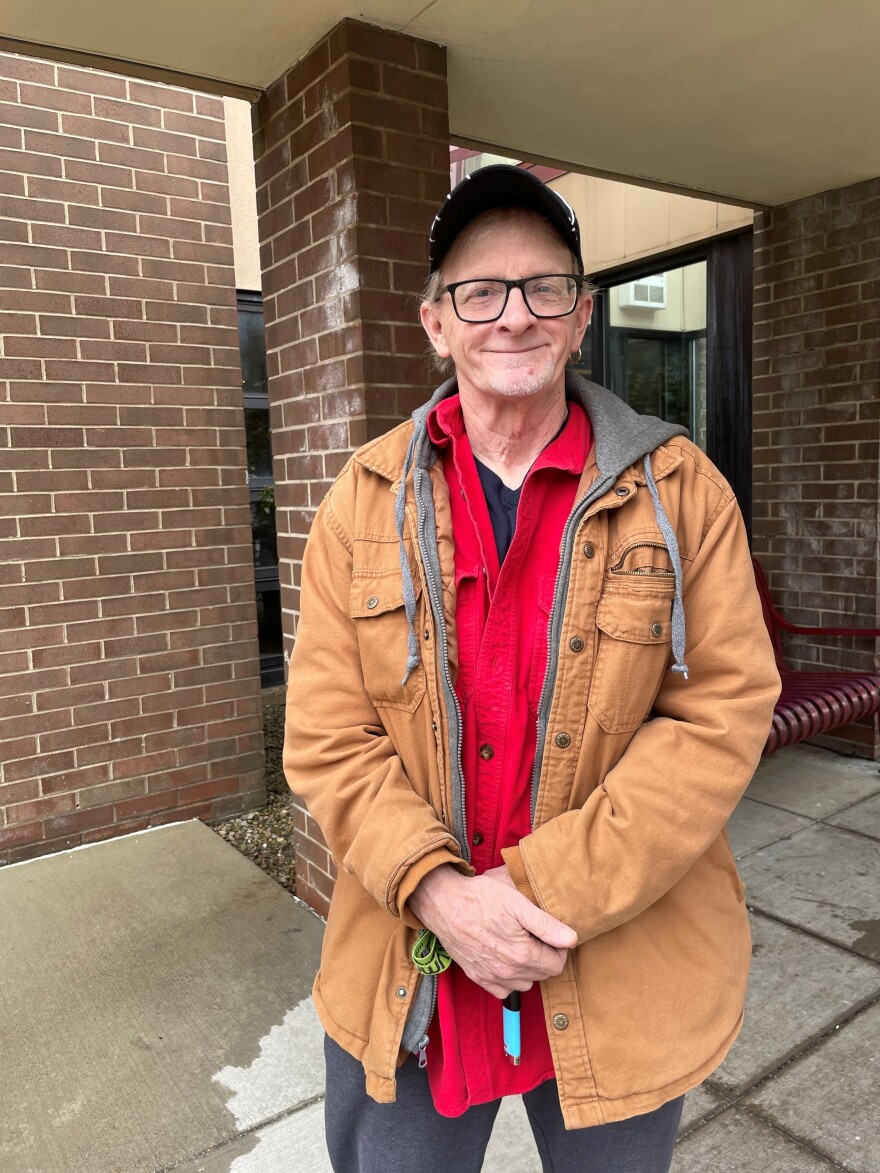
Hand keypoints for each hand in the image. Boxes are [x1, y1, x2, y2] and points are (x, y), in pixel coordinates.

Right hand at [408, 864, 576, 998]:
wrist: (444, 903)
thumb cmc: (480, 898)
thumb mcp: (517, 902)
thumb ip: (546, 924)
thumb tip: (571, 939)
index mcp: (522, 953)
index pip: (557, 963)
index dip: (559, 947)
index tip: (551, 933)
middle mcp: (509, 971)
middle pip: (543, 974)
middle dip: (545, 956)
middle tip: (536, 935)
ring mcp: (492, 977)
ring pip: (525, 983)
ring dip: (529, 968)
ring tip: (521, 945)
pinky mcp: (478, 977)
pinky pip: (503, 990)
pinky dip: (509, 979)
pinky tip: (505, 958)